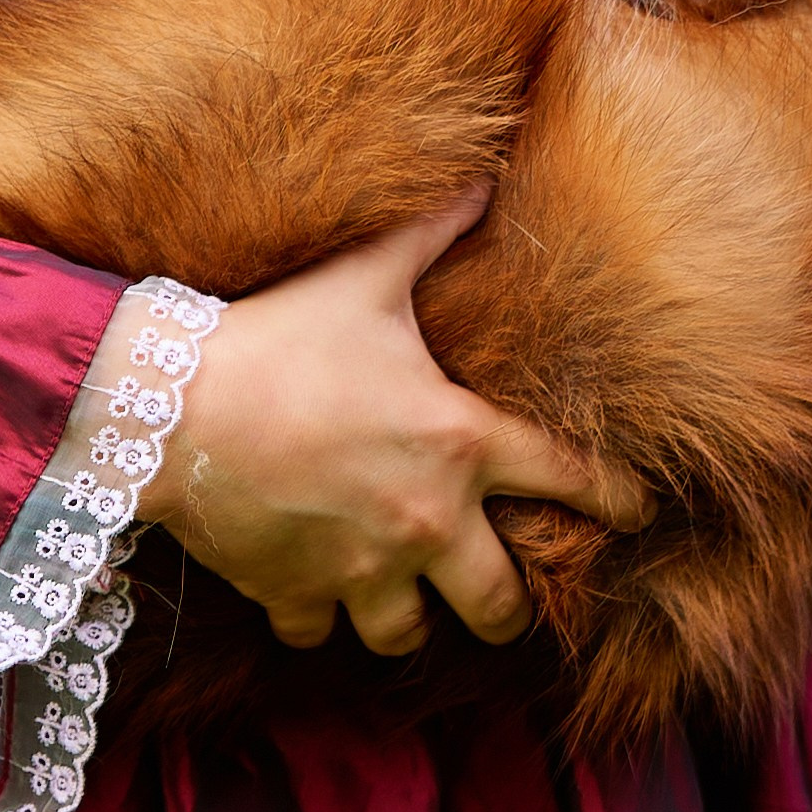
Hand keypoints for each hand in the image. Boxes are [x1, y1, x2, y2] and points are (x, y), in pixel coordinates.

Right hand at [137, 189, 627, 656]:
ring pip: (410, 635)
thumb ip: (429, 233)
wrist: (173, 407)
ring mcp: (361, 569)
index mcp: (460, 442)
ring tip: (403, 600)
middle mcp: (427, 520)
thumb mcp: (362, 277)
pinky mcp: (296, 593)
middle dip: (507, 610)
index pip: (568, 477)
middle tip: (501, 598)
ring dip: (409, 619)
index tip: (638, 514)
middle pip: (499, 604)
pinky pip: (317, 634)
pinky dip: (316, 618)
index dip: (614, 499)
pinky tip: (311, 594)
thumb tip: (482, 175)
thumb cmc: (278, 336)